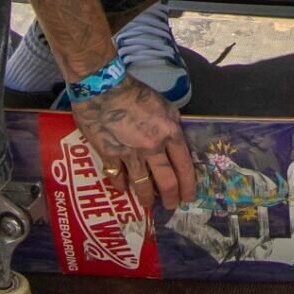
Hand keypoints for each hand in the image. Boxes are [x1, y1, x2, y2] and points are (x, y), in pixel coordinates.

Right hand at [70, 75, 195, 208]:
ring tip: (148, 204)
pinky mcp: (110, 155)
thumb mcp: (164, 105)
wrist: (103, 87)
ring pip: (143, 185)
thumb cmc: (134, 92)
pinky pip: (118, 178)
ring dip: (147, 198)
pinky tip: (123, 189)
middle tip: (172, 205)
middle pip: (167, 181)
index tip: (189, 196)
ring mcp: (132, 154)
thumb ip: (170, 125)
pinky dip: (121, 186)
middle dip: (171, 197)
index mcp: (170, 132)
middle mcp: (154, 147)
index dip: (188, 184)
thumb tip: (175, 140)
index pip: (185, 166)